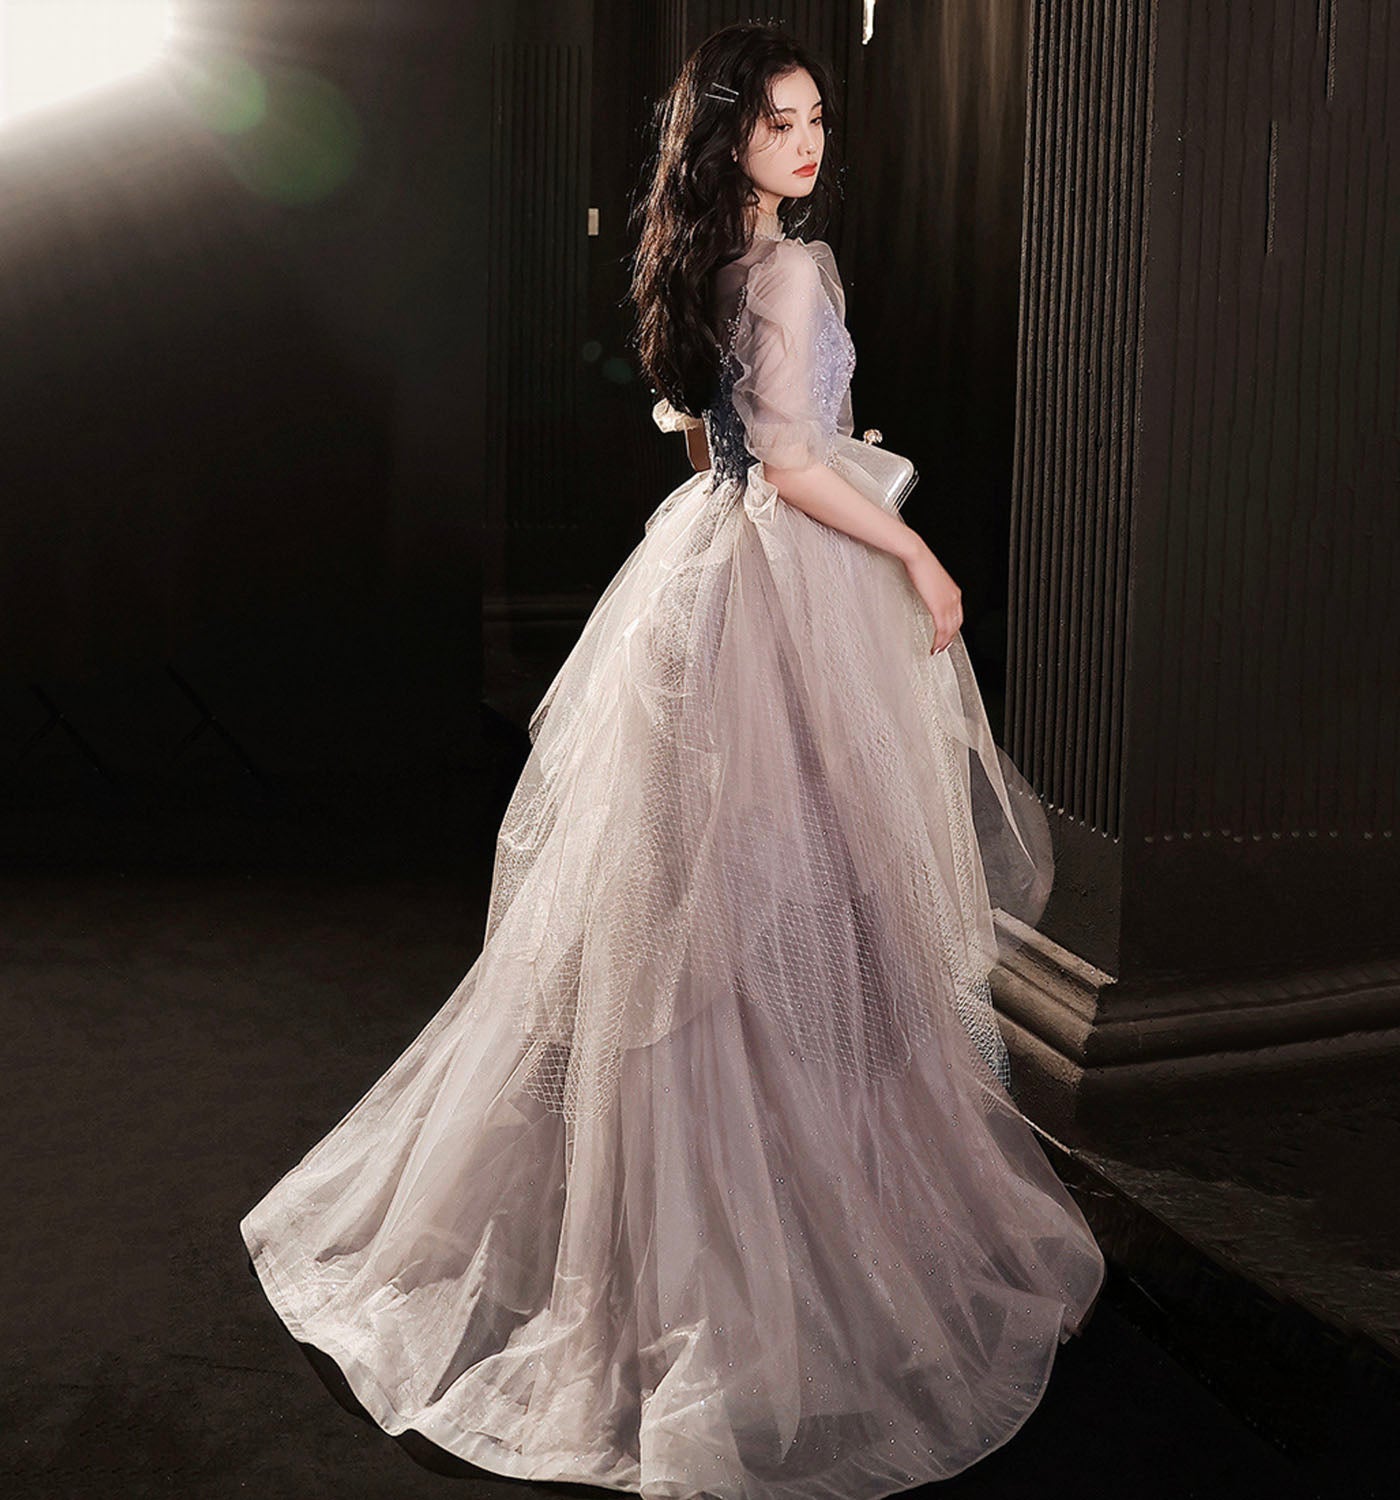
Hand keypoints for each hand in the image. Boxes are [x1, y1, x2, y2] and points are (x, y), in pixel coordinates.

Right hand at [902, 539, 962, 653]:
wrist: (917, 555)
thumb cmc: (920, 564)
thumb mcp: (930, 580)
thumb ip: (932, 590)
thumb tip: (927, 596)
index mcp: (953, 591)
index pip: (957, 615)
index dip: (953, 628)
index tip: (947, 636)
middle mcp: (954, 597)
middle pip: (956, 624)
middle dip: (950, 638)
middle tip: (942, 647)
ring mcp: (948, 602)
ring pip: (950, 629)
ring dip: (944, 642)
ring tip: (937, 650)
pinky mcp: (939, 606)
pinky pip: (942, 629)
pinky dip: (939, 640)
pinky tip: (935, 646)